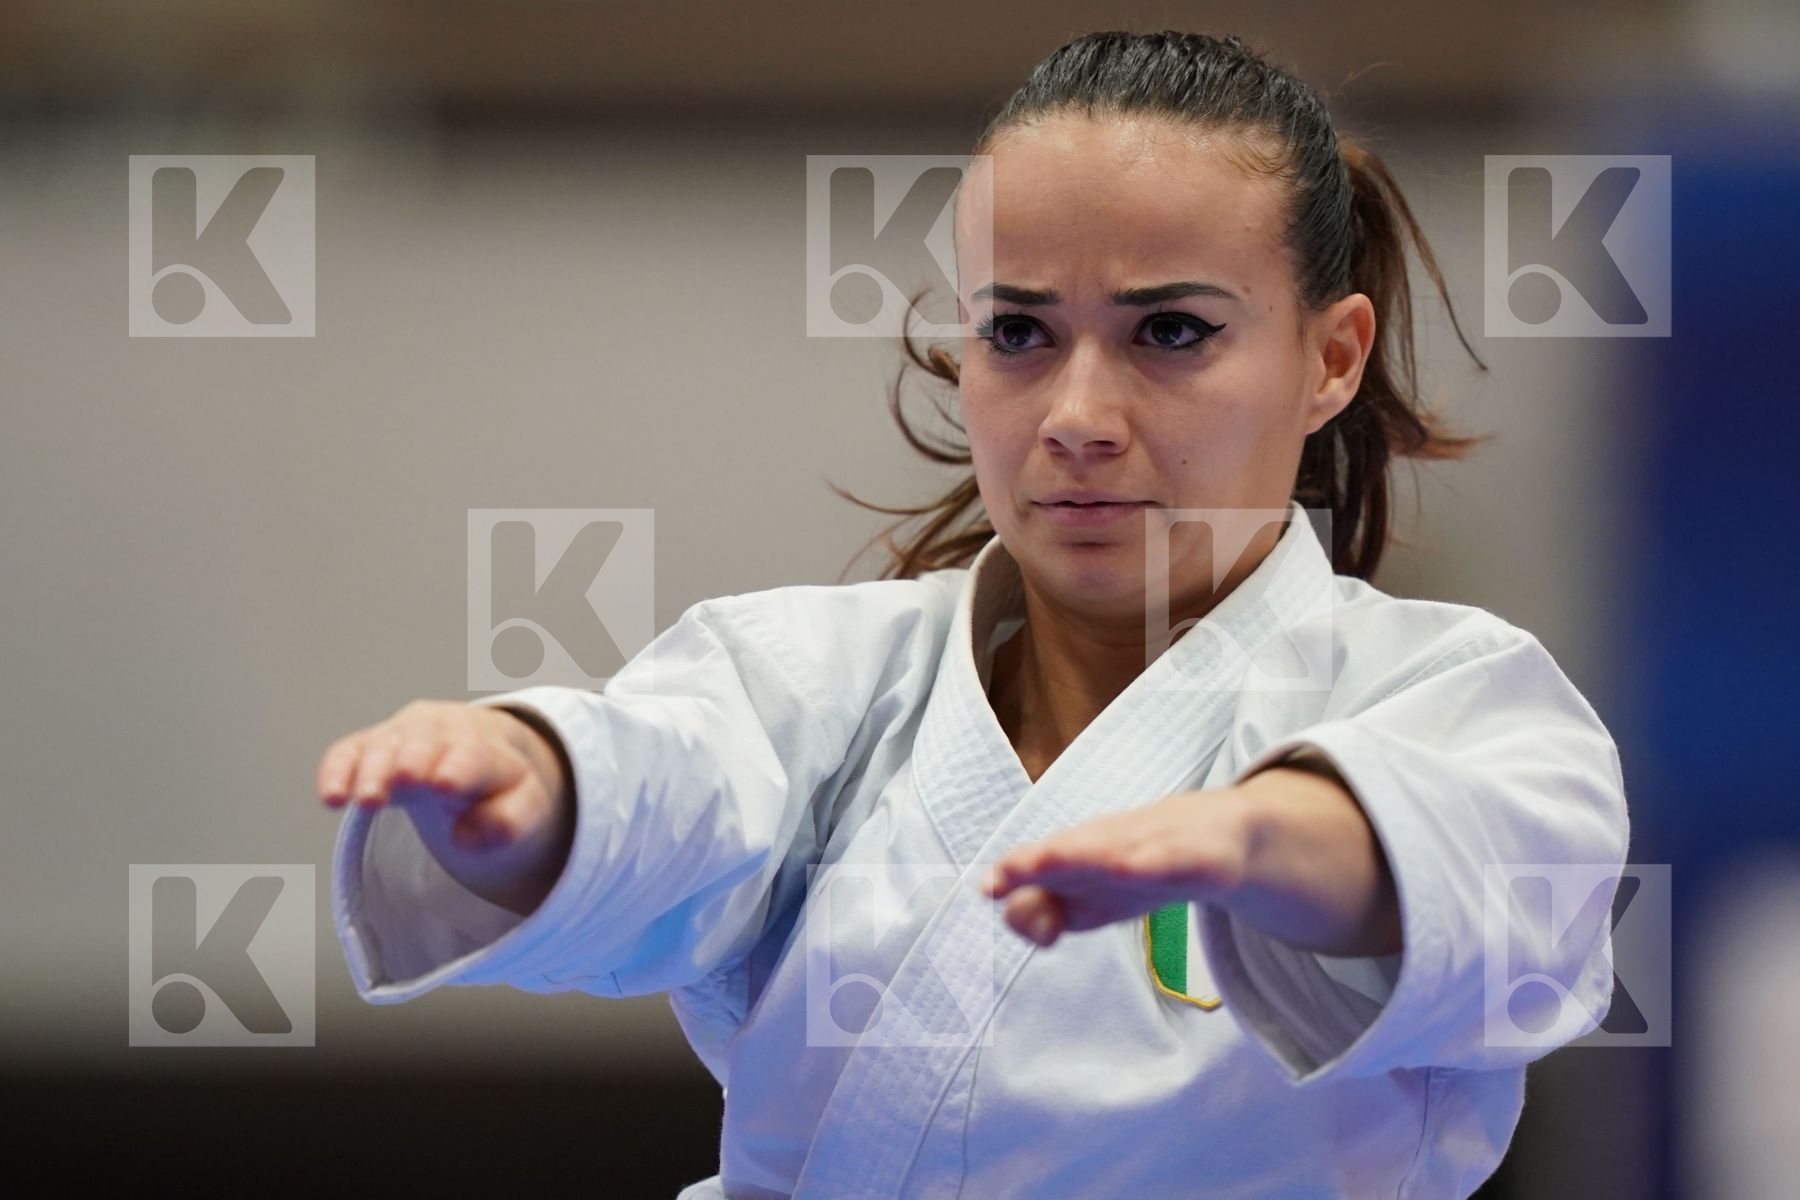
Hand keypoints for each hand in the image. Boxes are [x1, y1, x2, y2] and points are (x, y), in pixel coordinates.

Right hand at [315, 700, 575, 915]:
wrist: (482, 748)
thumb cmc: (500, 785)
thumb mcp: (523, 806)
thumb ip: (508, 821)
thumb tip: (467, 836)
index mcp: (485, 748)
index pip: (473, 755)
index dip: (460, 767)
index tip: (446, 784)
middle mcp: (441, 733)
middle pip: (424, 746)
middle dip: (412, 762)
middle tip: (403, 782)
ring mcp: (403, 736)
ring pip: (383, 747)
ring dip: (371, 771)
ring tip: (366, 800)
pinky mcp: (371, 745)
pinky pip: (349, 752)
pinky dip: (337, 770)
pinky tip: (330, 795)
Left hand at [981, 764, 1402, 956]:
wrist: (1223, 834)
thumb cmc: (1143, 862)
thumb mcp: (1088, 897)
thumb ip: (1044, 911)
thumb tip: (1016, 917)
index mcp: (1082, 852)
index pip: (1042, 863)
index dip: (1016, 873)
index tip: (989, 888)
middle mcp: (1113, 841)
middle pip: (1071, 848)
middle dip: (1038, 861)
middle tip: (1001, 876)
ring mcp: (1157, 845)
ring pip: (1118, 850)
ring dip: (1085, 857)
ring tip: (1052, 863)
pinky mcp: (1199, 856)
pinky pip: (1176, 860)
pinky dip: (1154, 861)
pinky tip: (1135, 866)